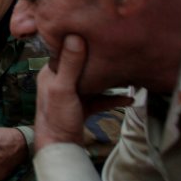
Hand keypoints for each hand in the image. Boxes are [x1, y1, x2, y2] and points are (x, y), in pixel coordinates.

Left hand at [35, 35, 132, 152]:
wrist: (59, 149)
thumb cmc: (57, 119)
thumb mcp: (63, 89)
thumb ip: (70, 64)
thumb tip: (75, 36)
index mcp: (51, 73)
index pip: (65, 50)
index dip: (80, 40)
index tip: (98, 31)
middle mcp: (60, 81)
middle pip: (82, 65)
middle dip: (100, 59)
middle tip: (118, 49)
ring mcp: (72, 95)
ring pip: (93, 81)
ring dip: (109, 79)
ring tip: (127, 72)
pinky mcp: (82, 107)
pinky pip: (100, 99)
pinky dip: (113, 98)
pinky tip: (129, 99)